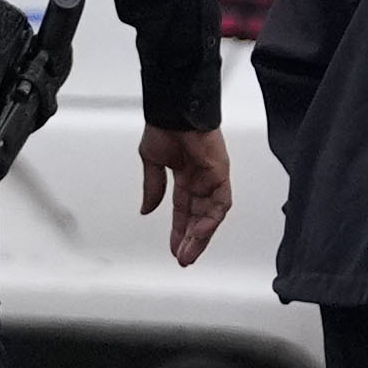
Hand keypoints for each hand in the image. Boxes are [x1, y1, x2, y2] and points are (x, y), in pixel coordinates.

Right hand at [138, 124, 230, 267]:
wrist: (173, 109)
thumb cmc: (164, 126)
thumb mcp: (152, 162)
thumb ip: (152, 188)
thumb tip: (146, 210)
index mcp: (185, 176)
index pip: (184, 211)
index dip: (180, 231)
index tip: (175, 249)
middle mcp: (201, 180)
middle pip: (198, 217)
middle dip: (191, 240)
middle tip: (183, 258)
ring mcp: (212, 178)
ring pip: (210, 215)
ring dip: (200, 235)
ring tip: (189, 253)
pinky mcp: (221, 173)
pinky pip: (220, 202)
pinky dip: (210, 219)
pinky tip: (199, 232)